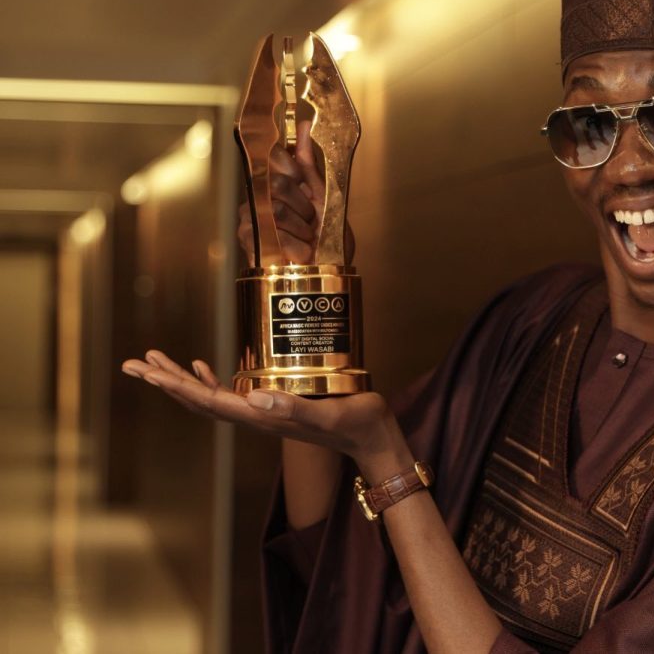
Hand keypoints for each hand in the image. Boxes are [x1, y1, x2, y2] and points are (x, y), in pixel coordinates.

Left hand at [122, 351, 404, 472]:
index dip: (176, 386)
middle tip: (134, 364)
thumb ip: (293, 408)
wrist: (372, 438)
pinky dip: (212, 380)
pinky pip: (233, 394)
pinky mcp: (277, 405)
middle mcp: (257, 416)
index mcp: (263, 418)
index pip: (209, 401)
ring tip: (155, 362)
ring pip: (211, 397)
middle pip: (199, 400)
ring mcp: (264, 412)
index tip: (149, 371)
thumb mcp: (329, 412)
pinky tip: (204, 366)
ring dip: (181, 380)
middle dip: (165, 382)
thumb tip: (254, 397)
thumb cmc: (357, 423)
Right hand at [237, 120, 323, 265]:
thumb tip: (303, 126)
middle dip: (304, 206)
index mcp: (279, 180)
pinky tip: (299, 252)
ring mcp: (250, 215)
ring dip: (302, 228)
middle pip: (278, 183)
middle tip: (312, 221)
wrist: (325, 269)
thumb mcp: (324, 196)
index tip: (305, 184)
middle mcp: (260, 193)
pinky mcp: (247, 238)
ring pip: (277, 209)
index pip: (273, 155)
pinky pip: (272, 233)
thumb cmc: (325, 236)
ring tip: (307, 238)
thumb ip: (310, 164)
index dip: (292, 167)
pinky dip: (295, 245)